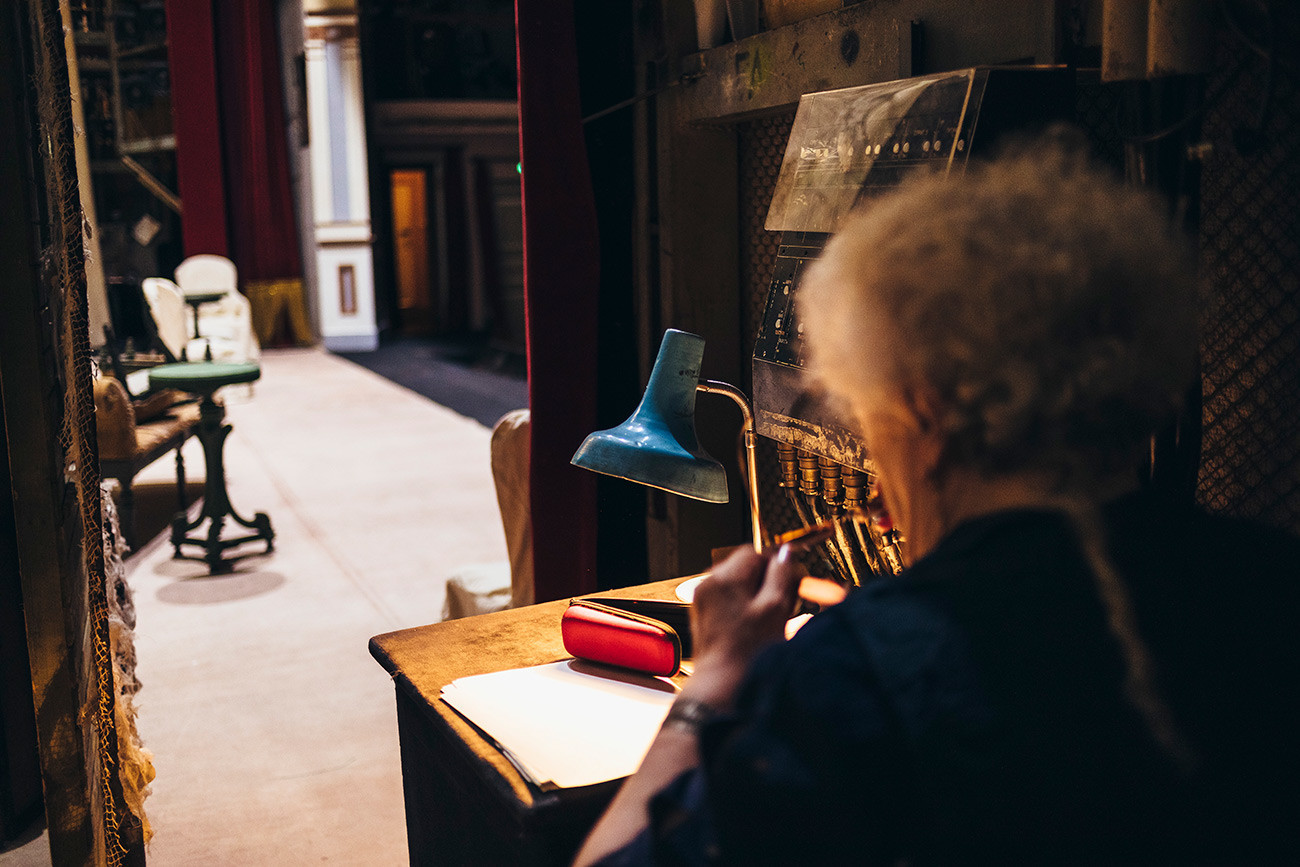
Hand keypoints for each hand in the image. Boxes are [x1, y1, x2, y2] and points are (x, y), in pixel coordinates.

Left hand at [683, 546, 803, 708]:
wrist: (721, 685)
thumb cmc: (747, 653)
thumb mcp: (775, 609)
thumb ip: (782, 575)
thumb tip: (786, 552)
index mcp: (725, 577)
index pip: (755, 552)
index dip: (776, 565)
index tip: (791, 579)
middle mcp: (709, 583)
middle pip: (744, 565)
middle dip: (766, 579)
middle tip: (783, 601)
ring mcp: (703, 598)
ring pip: (737, 582)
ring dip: (755, 592)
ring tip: (768, 617)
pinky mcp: (703, 613)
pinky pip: (727, 597)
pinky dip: (743, 605)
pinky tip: (753, 625)